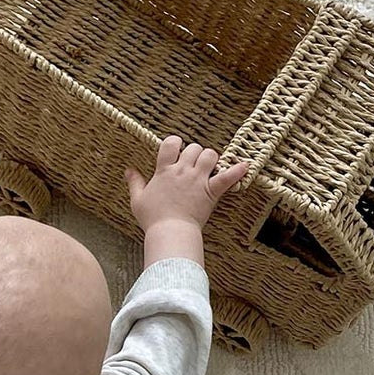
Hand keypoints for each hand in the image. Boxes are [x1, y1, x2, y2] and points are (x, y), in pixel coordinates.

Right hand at [124, 137, 247, 233]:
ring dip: (211, 159)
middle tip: (192, 164)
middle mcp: (183, 171)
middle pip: (194, 148)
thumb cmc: (153, 218)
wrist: (170, 232)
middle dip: (194, 153)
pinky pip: (228, 177)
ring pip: (210, 155)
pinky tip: (245, 165)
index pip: (172, 143)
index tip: (176, 150)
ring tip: (208, 167)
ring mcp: (198, 180)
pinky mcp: (211, 191)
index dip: (176, 142)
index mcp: (164, 171)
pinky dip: (238, 171)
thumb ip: (134, 183)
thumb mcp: (137, 200)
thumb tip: (129, 170)